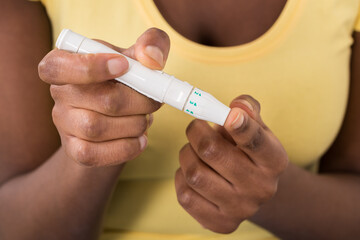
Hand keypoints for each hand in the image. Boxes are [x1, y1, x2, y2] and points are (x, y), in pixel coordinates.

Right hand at [38, 28, 169, 166]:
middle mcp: (59, 93)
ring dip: (134, 124)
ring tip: (145, 119)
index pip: (56, 67)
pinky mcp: (75, 150)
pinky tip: (140, 140)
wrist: (118, 119)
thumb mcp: (138, 57)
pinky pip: (96, 154)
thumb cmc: (126, 81)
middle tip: (154, 101)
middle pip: (98, 99)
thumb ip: (151, 44)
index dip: (90, 67)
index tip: (124, 65)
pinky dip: (126, 148)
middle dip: (137, 101)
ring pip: (96, 128)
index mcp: (66, 63)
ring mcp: (64, 124)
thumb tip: (152, 58)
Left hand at [176, 95, 288, 232]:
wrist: (252, 190)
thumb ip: (248, 110)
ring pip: (193, 173)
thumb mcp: (256, 128)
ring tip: (194, 151)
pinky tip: (193, 172)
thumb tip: (238, 105)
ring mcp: (240, 209)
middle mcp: (260, 188)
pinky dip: (182, 178)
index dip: (242, 127)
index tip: (231, 115)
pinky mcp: (219, 223)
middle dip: (196, 132)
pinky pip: (185, 195)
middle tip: (196, 127)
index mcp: (273, 160)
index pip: (256, 142)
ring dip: (186, 155)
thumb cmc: (248, 152)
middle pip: (211, 151)